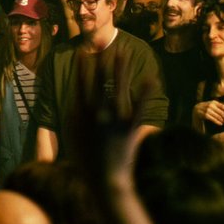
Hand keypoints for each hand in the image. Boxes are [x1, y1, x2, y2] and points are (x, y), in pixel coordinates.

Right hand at [65, 49, 149, 197]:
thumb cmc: (85, 159)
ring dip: (121, 68)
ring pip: (118, 87)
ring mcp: (115, 119)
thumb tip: (77, 97)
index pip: (81, 83)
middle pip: (100, 80)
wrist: (104, 181)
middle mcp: (97, 113)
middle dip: (103, 60)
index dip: (83, 66)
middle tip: (105, 42)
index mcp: (81, 114)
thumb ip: (73, 115)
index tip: (83, 51)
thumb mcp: (72, 135)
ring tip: (125, 52)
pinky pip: (140, 106)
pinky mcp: (131, 128)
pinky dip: (145, 92)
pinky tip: (151, 78)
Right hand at [197, 99, 223, 126]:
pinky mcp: (204, 114)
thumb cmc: (207, 108)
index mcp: (213, 102)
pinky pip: (213, 119)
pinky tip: (220, 124)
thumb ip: (221, 107)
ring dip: (221, 120)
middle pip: (220, 112)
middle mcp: (210, 105)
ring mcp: (207, 110)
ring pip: (217, 116)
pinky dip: (217, 122)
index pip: (222, 106)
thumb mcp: (213, 106)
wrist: (196, 110)